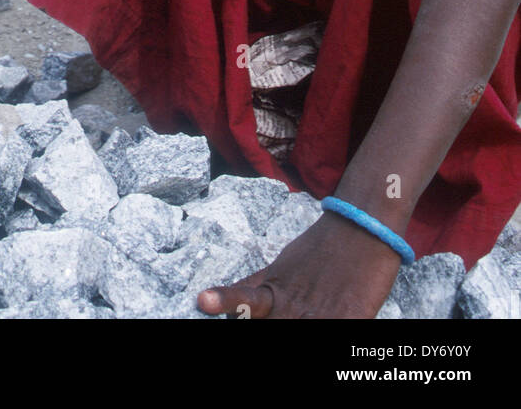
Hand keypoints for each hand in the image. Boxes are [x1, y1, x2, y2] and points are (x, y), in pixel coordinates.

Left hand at [196, 211, 401, 319]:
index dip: (223, 301)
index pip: (243, 302)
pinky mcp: (350, 319)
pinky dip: (331, 328)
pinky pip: (337, 335)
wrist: (361, 227)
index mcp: (273, 291)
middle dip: (274, 326)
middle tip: (281, 315)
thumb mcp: (282, 265)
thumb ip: (256, 286)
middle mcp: (292, 306)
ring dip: (301, 325)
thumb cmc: (319, 250)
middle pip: (275, 327)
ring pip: (300, 331)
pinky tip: (337, 318)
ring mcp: (320, 315)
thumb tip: (224, 301)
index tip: (202, 300)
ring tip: (308, 315)